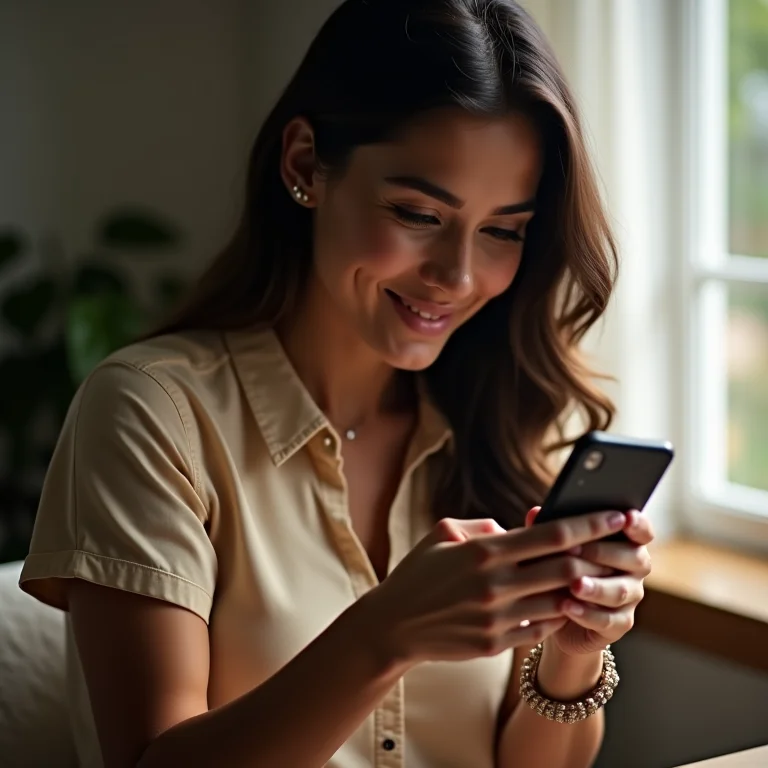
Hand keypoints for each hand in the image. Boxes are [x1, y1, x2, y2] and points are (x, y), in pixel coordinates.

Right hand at [362, 510, 627, 666]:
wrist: (393, 625)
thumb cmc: (418, 573)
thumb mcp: (443, 534)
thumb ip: (484, 527)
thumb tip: (516, 528)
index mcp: (483, 552)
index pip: (550, 535)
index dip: (587, 524)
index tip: (614, 515)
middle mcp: (494, 585)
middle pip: (565, 570)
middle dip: (598, 556)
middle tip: (618, 546)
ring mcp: (497, 618)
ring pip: (559, 603)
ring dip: (581, 589)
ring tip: (596, 577)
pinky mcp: (496, 645)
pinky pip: (541, 630)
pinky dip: (556, 616)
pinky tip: (561, 605)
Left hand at [524, 508, 653, 656]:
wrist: (554, 614)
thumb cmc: (558, 568)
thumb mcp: (554, 548)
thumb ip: (549, 530)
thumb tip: (535, 513)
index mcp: (625, 541)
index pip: (641, 530)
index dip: (637, 523)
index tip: (626, 516)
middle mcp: (634, 568)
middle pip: (634, 558)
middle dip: (603, 552)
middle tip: (573, 550)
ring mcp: (630, 597)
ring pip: (620, 590)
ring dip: (596, 587)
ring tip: (574, 585)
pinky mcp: (620, 624)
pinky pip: (609, 620)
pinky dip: (588, 614)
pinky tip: (568, 607)